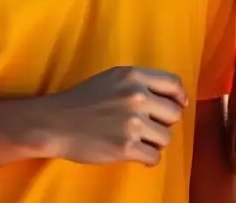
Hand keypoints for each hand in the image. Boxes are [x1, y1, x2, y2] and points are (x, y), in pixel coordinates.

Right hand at [28, 66, 188, 166]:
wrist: (55, 122)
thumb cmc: (83, 100)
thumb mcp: (113, 78)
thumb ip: (140, 82)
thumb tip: (172, 96)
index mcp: (134, 76)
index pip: (173, 83)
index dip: (180, 97)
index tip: (179, 105)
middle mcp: (136, 96)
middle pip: (174, 114)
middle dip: (163, 123)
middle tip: (148, 127)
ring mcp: (131, 123)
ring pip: (166, 137)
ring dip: (154, 142)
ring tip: (138, 140)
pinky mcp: (125, 147)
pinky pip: (154, 157)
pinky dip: (147, 158)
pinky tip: (135, 154)